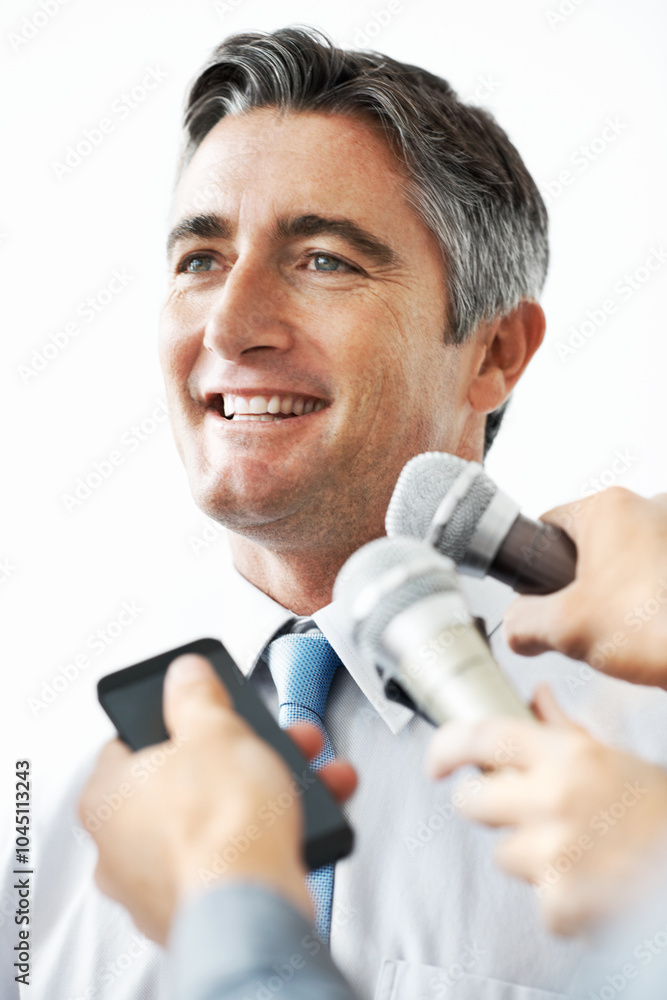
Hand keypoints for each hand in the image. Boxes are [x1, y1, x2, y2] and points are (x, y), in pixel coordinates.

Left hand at [79, 654, 356, 944]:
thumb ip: (197, 697)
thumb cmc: (219, 827)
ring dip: (268, 793)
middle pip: (186, 780)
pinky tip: (307, 821)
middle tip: (272, 743)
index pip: (131, 741)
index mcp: (106, 796)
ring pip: (218, 821)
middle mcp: (121, 848)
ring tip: (310, 775)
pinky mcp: (201, 911)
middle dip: (242, 756)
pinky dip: (270, 838)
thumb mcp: (215, 730)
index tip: (206, 711)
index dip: (176, 719)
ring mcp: (160, 885)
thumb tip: (186, 674)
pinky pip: (236, 861)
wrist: (255, 910)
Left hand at [426, 685, 666, 934]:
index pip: (484, 737)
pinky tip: (591, 883)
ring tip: (576, 851)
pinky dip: (558, 900)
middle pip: (473, 801)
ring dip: (529, 857)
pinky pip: (535, 898)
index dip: (447, 746)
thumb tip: (536, 697)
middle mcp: (554, 798)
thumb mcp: (613, 759)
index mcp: (568, 756)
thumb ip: (563, 730)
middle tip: (523, 812)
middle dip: (487, 807)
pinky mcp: (559, 901)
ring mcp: (554, 852)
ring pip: (502, 853)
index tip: (435, 761)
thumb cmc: (656, 814)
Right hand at [503, 487, 666, 685]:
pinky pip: (658, 572)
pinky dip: (653, 596)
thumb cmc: (659, 630)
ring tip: (627, 627)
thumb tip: (517, 625)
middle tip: (589, 620)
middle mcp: (649, 506)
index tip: (546, 593)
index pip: (548, 524)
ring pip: (629, 558)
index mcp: (608, 508)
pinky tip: (654, 626)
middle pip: (591, 542)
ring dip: (622, 589)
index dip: (538, 564)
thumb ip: (523, 623)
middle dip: (585, 581)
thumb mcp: (564, 630)